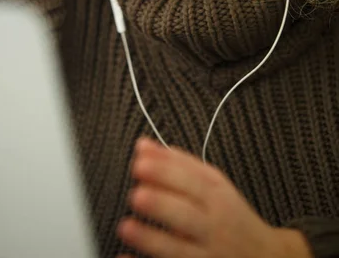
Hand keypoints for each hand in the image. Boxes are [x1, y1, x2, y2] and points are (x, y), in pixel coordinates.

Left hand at [116, 137, 312, 257]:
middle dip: (161, 204)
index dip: (165, 172)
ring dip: (152, 239)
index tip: (139, 163)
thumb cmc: (230, 214)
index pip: (192, 181)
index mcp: (217, 196)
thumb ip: (178, 162)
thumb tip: (142, 145)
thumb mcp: (213, 183)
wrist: (266, 256)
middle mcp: (214, 226)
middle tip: (136, 195)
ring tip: (126, 226)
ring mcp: (208, 254)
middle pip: (187, 215)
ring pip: (179, 249)